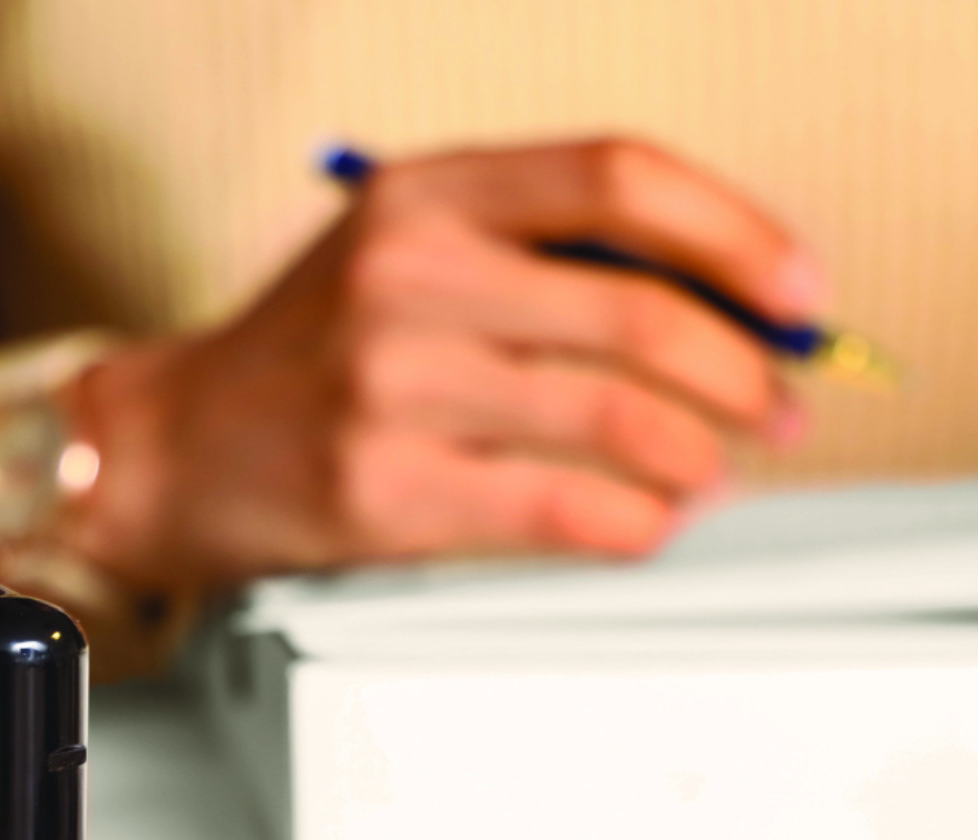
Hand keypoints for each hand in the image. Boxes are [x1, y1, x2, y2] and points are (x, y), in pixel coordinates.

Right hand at [58, 138, 822, 590]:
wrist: (177, 448)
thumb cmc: (314, 351)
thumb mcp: (411, 251)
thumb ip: (545, 254)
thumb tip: (729, 301)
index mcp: (428, 193)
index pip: (621, 177)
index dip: (737, 233)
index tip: (800, 293)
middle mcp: (407, 276)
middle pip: (640, 309)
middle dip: (746, 370)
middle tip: (784, 404)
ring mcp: (391, 387)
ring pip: (617, 418)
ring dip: (705, 455)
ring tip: (722, 469)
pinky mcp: (386, 492)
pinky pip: (565, 511)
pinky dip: (640, 523)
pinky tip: (652, 521)